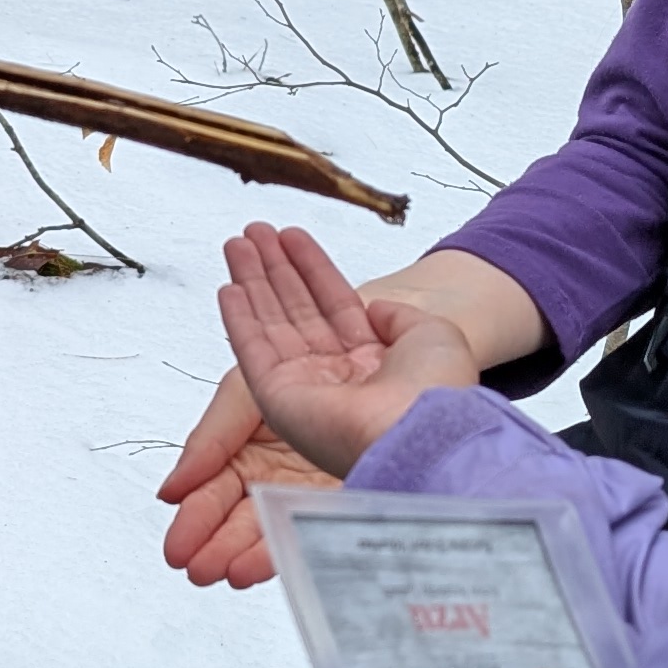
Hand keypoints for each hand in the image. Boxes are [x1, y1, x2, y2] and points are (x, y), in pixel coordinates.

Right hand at [157, 366, 336, 589]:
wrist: (376, 347)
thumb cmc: (315, 354)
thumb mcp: (242, 389)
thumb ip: (209, 438)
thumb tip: (173, 488)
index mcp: (250, 440)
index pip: (215, 486)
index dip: (197, 513)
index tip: (181, 540)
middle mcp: (279, 467)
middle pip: (238, 513)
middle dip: (211, 540)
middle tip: (190, 561)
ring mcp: (311, 484)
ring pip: (269, 526)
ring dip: (237, 551)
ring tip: (216, 569)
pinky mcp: (344, 495)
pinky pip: (310, 527)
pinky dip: (280, 548)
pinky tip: (257, 562)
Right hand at [213, 223, 482, 482]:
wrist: (420, 434)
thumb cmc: (437, 393)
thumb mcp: (432, 335)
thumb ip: (399, 317)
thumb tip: (376, 309)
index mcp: (374, 362)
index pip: (334, 303)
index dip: (312, 268)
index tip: (292, 237)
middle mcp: (337, 374)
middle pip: (296, 309)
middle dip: (274, 268)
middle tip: (254, 233)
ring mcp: (306, 386)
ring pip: (270, 323)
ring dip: (252, 281)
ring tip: (237, 242)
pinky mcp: (278, 399)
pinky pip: (252, 351)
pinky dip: (239, 319)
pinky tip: (229, 288)